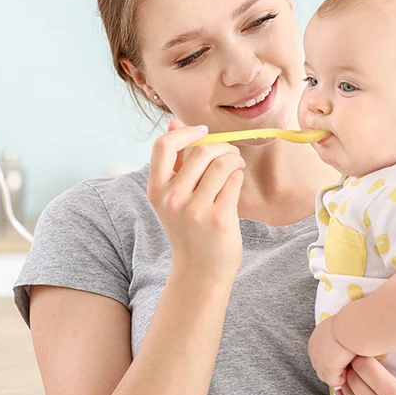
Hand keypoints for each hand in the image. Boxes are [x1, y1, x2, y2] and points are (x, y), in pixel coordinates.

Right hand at [147, 118, 244, 282]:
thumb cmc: (189, 229)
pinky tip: (236, 183)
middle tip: (230, 153)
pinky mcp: (218, 218)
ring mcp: (194, 209)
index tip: (202, 132)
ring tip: (236, 165)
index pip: (163, 145)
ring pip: (221, 163)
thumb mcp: (172, 197)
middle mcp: (172, 198)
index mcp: (156, 190)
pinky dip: (238, 176)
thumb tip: (173, 122)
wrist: (200, 272)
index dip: (185, 132)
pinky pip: (234, 180)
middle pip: (200, 151)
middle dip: (222, 146)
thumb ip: (173, 161)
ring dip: (234, 159)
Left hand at [308, 314, 354, 387]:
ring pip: (327, 376)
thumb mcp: (339, 328)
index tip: (344, 355)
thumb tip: (346, 341)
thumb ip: (337, 337)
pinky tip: (352, 367)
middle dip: (334, 367)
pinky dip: (344, 378)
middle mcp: (313, 351)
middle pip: (321, 367)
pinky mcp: (327, 370)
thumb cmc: (350, 324)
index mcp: (315, 340)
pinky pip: (335, 382)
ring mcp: (318, 361)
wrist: (351, 325)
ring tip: (351, 364)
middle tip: (348, 362)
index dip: (333, 359)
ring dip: (339, 373)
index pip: (320, 356)